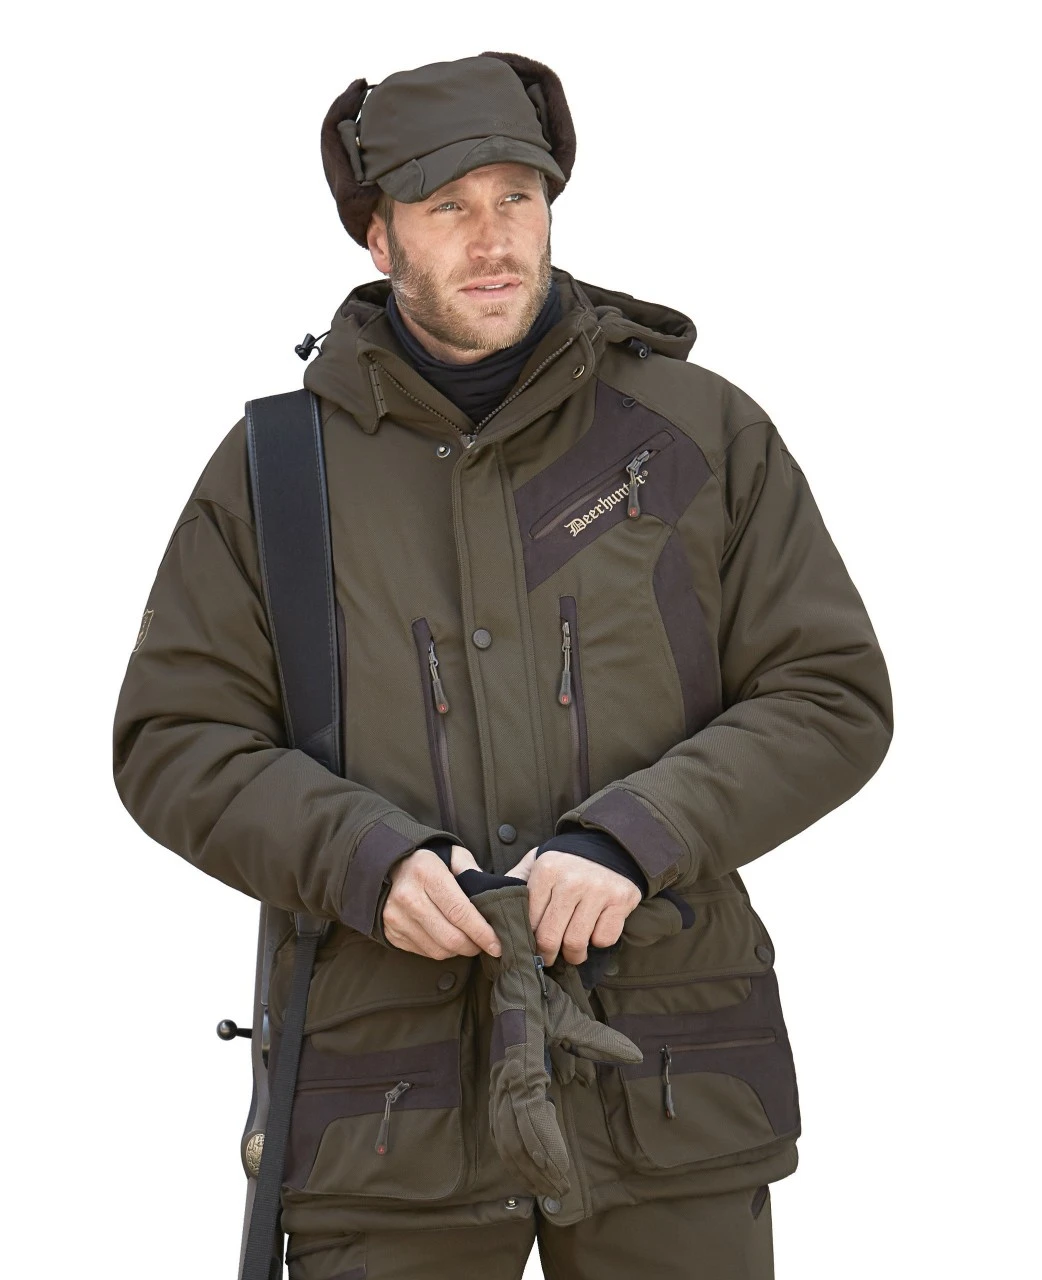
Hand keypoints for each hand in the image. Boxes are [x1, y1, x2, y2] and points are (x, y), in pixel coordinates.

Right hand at [382, 845, 502, 960]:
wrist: (383, 867)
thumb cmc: (424, 861)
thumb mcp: (450, 854)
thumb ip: (472, 870)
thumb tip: (492, 893)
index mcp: (426, 873)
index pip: (460, 911)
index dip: (482, 932)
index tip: (496, 944)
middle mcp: (408, 897)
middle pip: (450, 937)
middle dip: (473, 946)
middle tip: (485, 944)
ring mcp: (397, 917)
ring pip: (438, 950)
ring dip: (458, 951)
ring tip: (467, 941)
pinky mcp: (391, 932)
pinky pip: (424, 952)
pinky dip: (441, 950)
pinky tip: (447, 939)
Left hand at [525, 848, 641, 965]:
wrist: (612, 844)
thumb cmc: (569, 861)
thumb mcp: (540, 861)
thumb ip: (517, 879)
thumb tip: (491, 901)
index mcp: (547, 870)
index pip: (529, 920)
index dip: (528, 938)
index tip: (530, 945)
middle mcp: (571, 881)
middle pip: (550, 937)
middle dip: (547, 955)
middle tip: (548, 959)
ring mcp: (597, 891)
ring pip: (576, 943)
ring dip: (573, 955)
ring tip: (572, 953)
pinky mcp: (620, 901)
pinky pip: (604, 939)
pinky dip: (598, 941)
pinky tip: (594, 931)